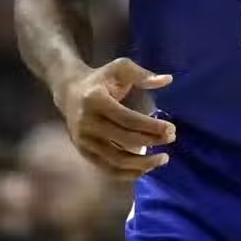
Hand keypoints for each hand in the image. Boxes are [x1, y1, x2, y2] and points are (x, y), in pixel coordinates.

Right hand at [59, 57, 176, 180]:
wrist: (69, 91)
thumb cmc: (100, 79)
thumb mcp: (119, 68)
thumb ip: (142, 74)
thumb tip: (167, 80)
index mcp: (96, 100)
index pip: (128, 119)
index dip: (151, 127)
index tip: (171, 129)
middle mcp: (87, 123)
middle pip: (124, 140)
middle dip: (151, 141)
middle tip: (171, 139)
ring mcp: (83, 140)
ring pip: (115, 160)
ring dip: (142, 163)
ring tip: (163, 159)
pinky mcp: (83, 151)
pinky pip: (106, 168)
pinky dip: (127, 173)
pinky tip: (144, 169)